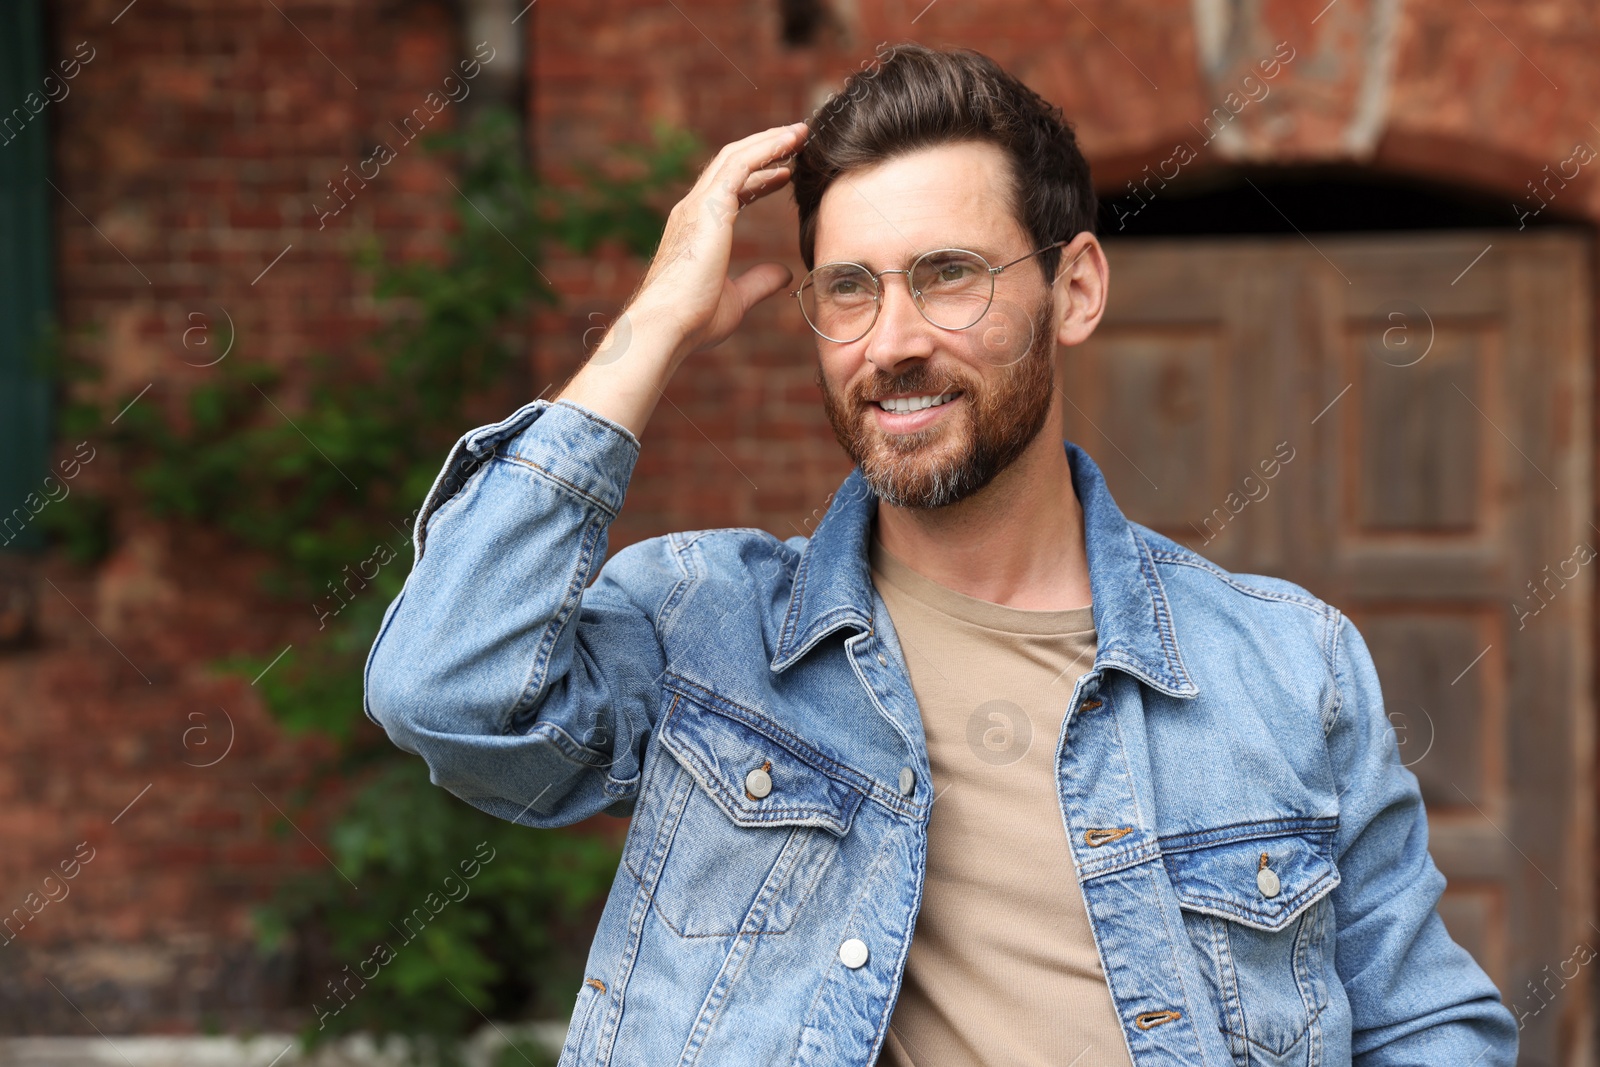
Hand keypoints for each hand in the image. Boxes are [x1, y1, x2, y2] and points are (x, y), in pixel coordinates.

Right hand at [627, 120, 808, 359]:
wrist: (668, 324)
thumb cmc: (694, 319)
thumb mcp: (737, 299)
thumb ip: (759, 281)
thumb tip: (784, 273)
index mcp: (697, 229)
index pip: (729, 191)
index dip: (758, 178)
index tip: (784, 173)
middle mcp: (693, 210)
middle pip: (731, 164)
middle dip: (764, 148)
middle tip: (797, 139)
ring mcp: (698, 205)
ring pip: (736, 157)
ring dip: (769, 141)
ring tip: (799, 133)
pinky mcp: (708, 205)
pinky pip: (741, 164)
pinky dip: (766, 148)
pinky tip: (790, 142)